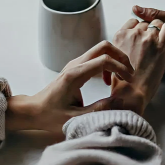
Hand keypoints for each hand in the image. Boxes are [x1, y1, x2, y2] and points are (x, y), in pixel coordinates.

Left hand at [5, 40, 133, 133]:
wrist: (35, 110)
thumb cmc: (52, 115)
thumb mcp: (77, 118)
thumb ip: (100, 109)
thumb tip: (120, 101)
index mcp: (75, 76)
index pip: (103, 60)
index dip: (120, 68)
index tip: (129, 81)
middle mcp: (75, 65)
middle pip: (103, 47)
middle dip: (120, 57)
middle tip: (129, 74)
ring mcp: (74, 64)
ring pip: (100, 50)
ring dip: (115, 59)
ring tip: (122, 77)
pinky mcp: (75, 67)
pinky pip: (95, 57)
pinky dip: (107, 64)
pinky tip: (108, 80)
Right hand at [103, 16, 164, 113]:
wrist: (131, 91)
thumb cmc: (122, 80)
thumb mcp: (114, 58)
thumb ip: (120, 47)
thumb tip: (126, 45)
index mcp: (120, 36)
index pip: (133, 22)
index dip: (139, 29)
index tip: (142, 36)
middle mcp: (133, 34)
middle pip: (145, 23)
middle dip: (149, 31)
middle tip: (152, 44)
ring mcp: (147, 38)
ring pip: (156, 24)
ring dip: (159, 30)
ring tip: (160, 43)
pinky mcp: (161, 46)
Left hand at [130, 6, 164, 72]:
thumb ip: (156, 14)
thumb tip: (135, 9)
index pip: (143, 31)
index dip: (140, 28)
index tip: (141, 25)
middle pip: (144, 46)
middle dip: (140, 41)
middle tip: (143, 37)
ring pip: (149, 58)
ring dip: (145, 53)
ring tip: (147, 47)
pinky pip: (158, 66)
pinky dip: (153, 61)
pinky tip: (154, 57)